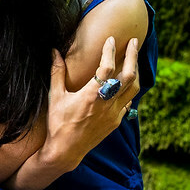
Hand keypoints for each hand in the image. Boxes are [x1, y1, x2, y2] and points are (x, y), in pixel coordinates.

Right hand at [44, 36, 140, 169]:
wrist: (66, 151)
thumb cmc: (58, 123)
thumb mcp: (55, 97)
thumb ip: (56, 72)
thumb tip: (54, 51)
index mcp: (91, 95)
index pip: (107, 67)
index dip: (110, 51)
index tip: (111, 39)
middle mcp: (106, 103)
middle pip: (128, 75)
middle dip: (133, 55)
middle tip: (134, 41)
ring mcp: (114, 113)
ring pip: (133, 88)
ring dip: (135, 71)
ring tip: (133, 59)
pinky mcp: (115, 121)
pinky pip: (128, 102)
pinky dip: (129, 90)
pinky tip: (125, 84)